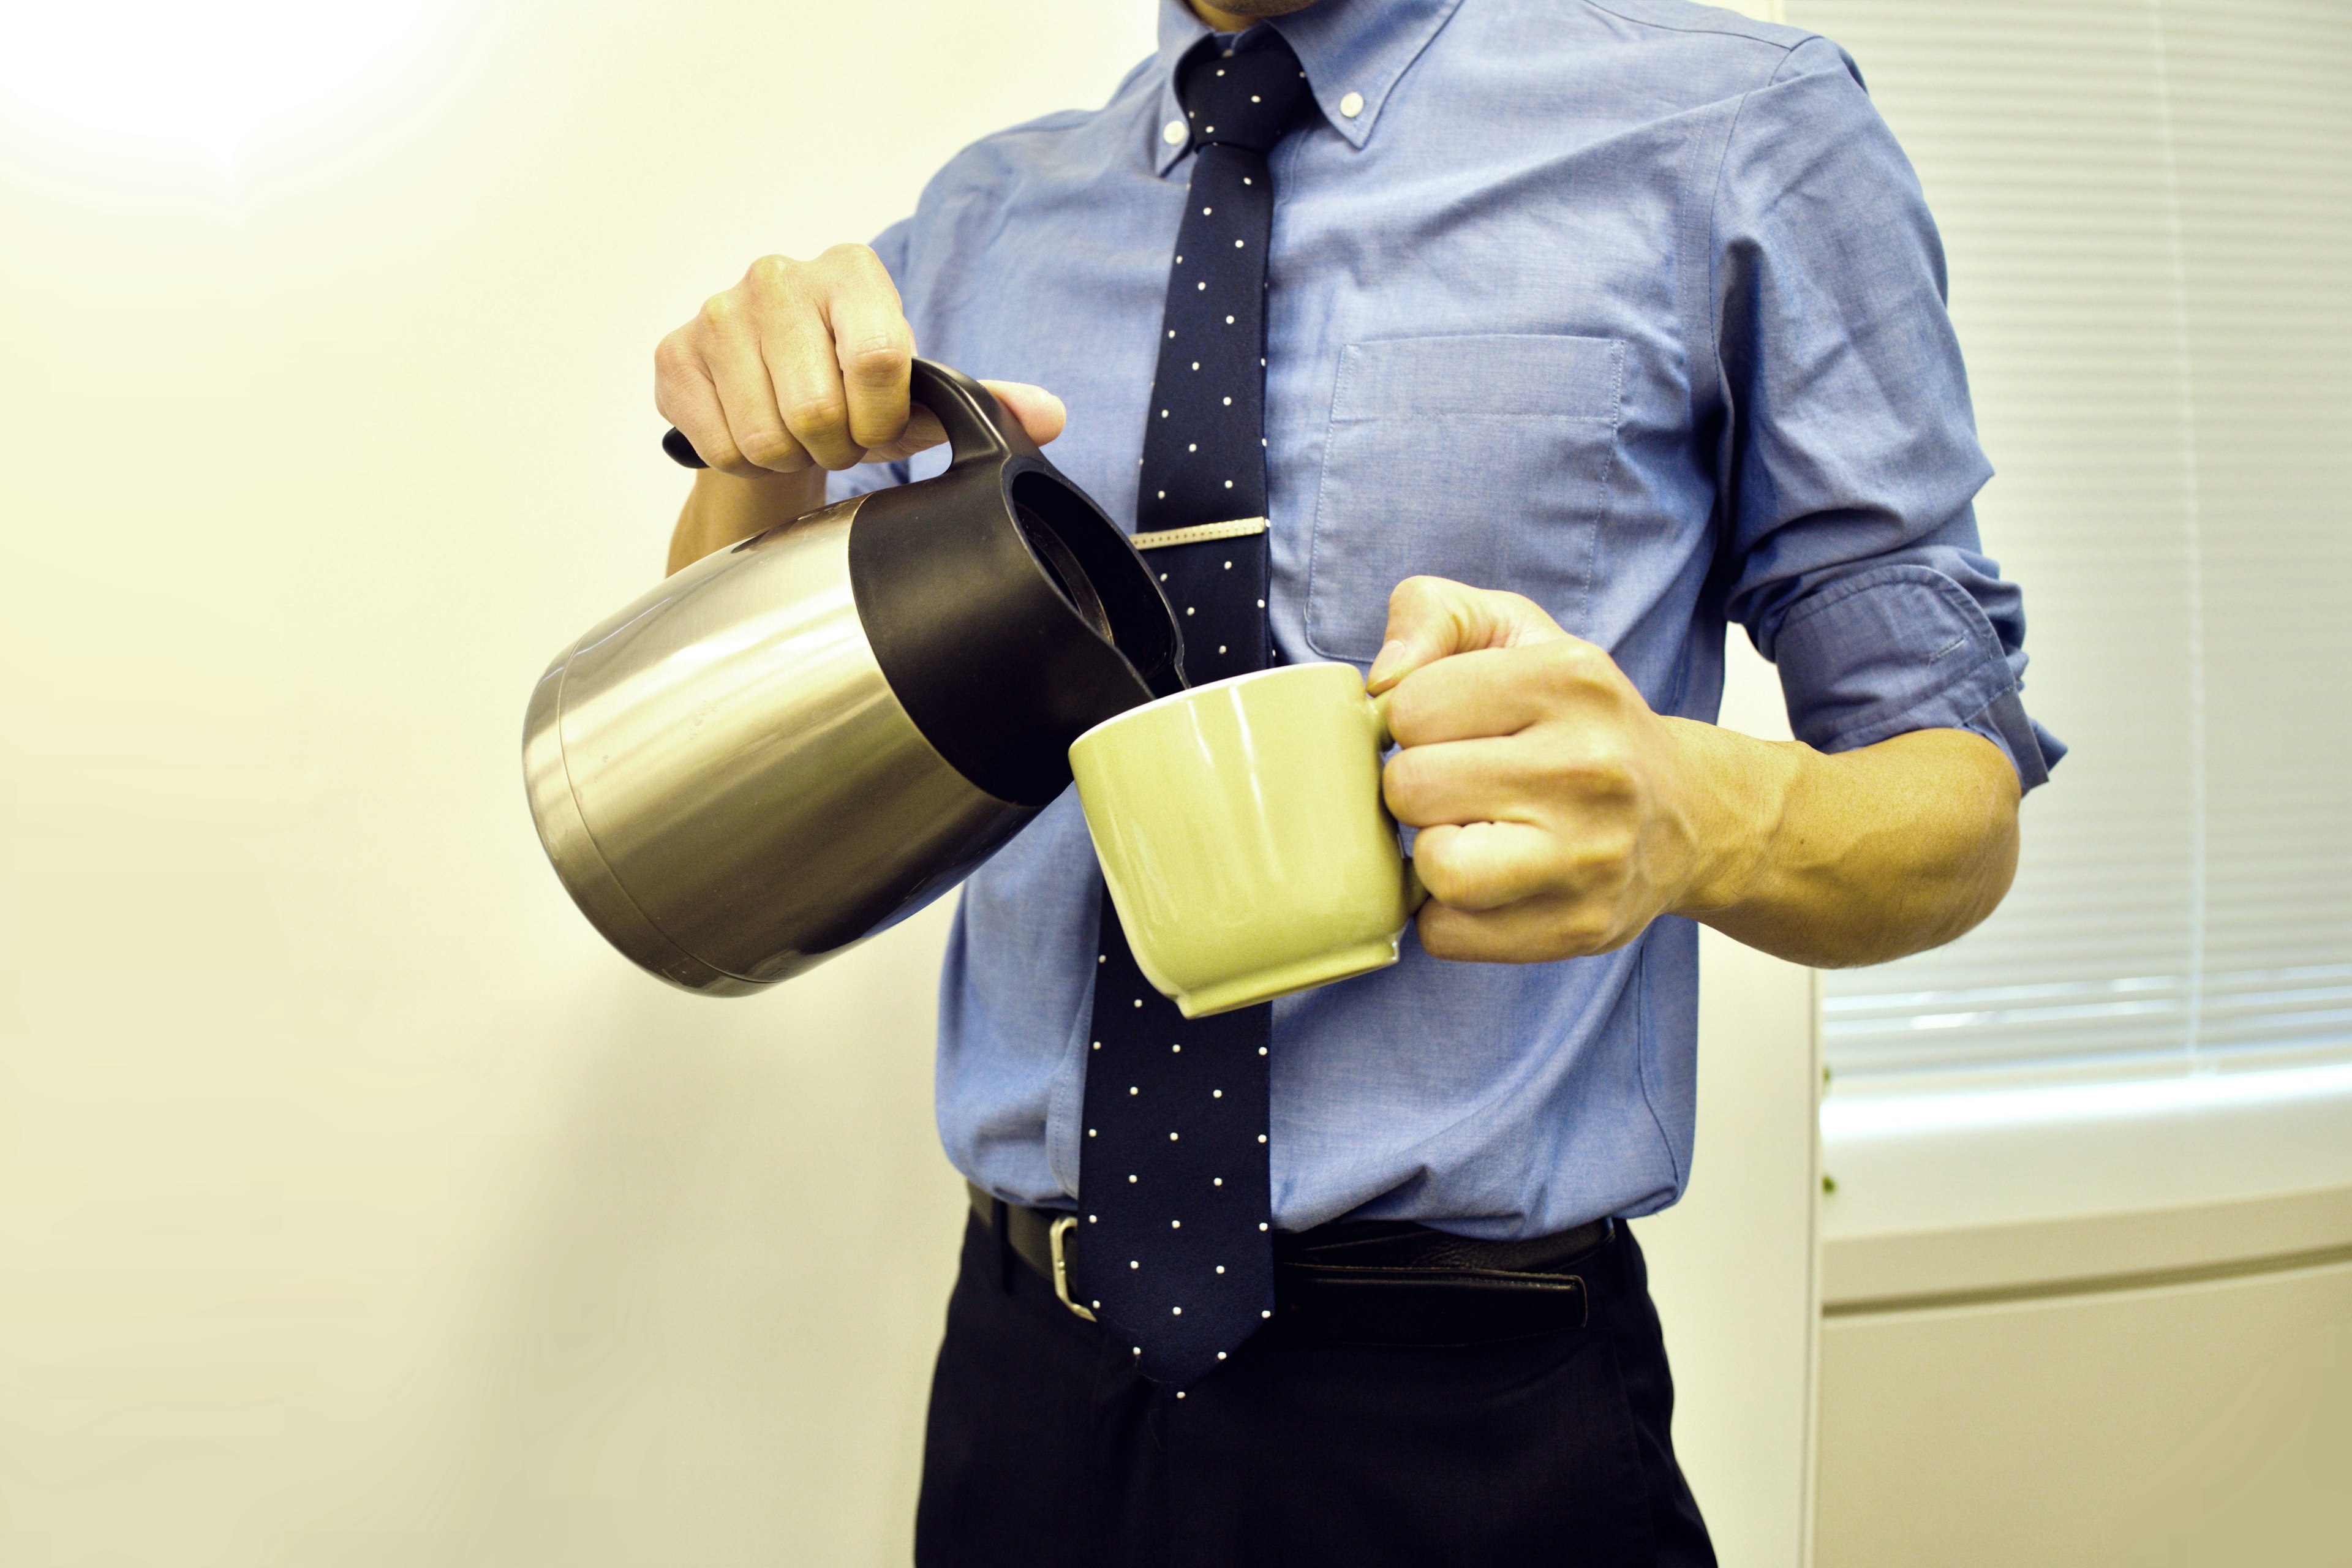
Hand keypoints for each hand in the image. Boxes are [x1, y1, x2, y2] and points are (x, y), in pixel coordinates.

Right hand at [653, 245, 1065, 478]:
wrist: (769, 395)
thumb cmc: (851, 390)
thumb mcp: (920, 393)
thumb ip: (983, 403)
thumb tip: (1048, 416)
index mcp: (851, 269)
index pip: (880, 360)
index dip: (883, 418)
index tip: (879, 423)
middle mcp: (778, 275)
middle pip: (818, 409)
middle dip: (835, 444)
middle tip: (835, 432)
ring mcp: (718, 311)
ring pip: (765, 435)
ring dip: (789, 455)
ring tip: (796, 431)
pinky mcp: (673, 355)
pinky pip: (721, 446)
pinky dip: (744, 461)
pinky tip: (753, 429)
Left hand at [1368, 576, 1745, 963]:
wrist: (1681, 811)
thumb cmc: (1576, 718)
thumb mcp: (1514, 631)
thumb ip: (1433, 614)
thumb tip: (1382, 677)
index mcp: (1570, 677)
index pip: (1410, 708)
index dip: (1410, 722)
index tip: (1451, 730)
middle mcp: (1590, 767)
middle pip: (1413, 789)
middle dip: (1416, 789)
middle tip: (1457, 786)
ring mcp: (1591, 856)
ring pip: (1436, 869)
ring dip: (1431, 855)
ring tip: (1469, 833)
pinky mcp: (1579, 928)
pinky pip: (1448, 935)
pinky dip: (1447, 914)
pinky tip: (1487, 882)